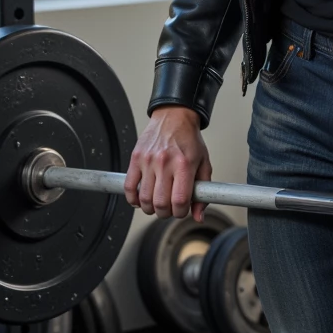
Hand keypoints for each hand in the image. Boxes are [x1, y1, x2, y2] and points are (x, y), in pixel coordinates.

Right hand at [124, 106, 211, 222]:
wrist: (174, 116)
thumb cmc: (189, 140)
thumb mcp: (204, 163)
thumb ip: (203, 191)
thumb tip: (198, 216)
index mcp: (184, 164)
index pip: (179, 201)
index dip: (180, 212)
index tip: (181, 210)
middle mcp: (165, 162)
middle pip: (160, 203)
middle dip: (165, 212)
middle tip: (169, 208)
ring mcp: (148, 160)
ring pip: (144, 199)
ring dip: (150, 208)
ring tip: (156, 203)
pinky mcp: (136, 158)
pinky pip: (129, 187)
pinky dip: (133, 199)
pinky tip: (141, 199)